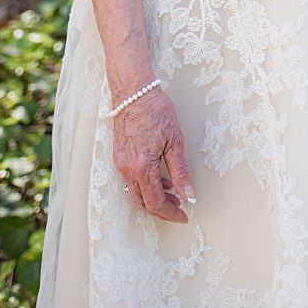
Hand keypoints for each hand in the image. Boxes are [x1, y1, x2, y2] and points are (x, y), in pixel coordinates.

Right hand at [112, 86, 195, 222]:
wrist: (133, 91)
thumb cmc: (154, 110)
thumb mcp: (174, 142)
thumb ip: (180, 172)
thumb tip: (188, 195)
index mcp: (142, 167)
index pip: (156, 202)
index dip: (170, 214)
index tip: (183, 216)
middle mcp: (128, 168)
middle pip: (142, 202)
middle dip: (161, 210)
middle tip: (178, 209)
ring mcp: (121, 162)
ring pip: (135, 192)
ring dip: (153, 198)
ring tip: (172, 194)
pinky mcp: (119, 154)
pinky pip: (130, 179)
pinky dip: (145, 185)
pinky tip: (159, 178)